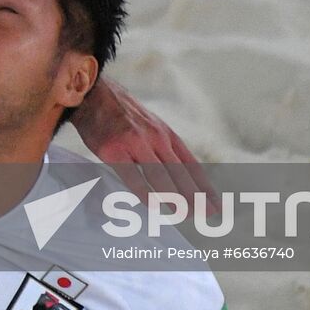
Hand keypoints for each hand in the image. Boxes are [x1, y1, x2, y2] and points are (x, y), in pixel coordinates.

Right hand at [71, 77, 216, 208]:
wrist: (93, 94)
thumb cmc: (120, 114)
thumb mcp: (149, 125)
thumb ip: (161, 149)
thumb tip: (175, 178)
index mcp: (166, 134)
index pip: (190, 165)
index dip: (204, 186)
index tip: (216, 204)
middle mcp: (155, 137)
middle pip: (179, 172)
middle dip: (195, 196)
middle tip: (208, 214)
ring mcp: (135, 142)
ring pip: (160, 175)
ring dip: (175, 197)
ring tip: (185, 214)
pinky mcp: (114, 150)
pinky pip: (133, 176)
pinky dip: (145, 193)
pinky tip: (154, 205)